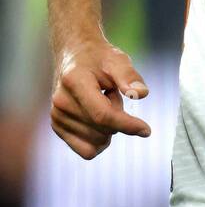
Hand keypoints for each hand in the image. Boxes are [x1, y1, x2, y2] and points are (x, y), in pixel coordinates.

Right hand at [50, 37, 149, 159]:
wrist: (74, 55)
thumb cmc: (99, 58)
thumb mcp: (118, 60)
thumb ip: (130, 76)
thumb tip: (142, 94)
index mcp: (75, 82)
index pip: (103, 115)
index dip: (127, 125)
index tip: (146, 130)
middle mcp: (61, 102)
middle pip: (102, 130)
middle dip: (118, 118)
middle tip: (111, 95)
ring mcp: (57, 116)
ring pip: (96, 143)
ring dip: (108, 128)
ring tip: (102, 103)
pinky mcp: (57, 127)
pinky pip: (87, 151)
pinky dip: (99, 140)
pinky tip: (98, 120)